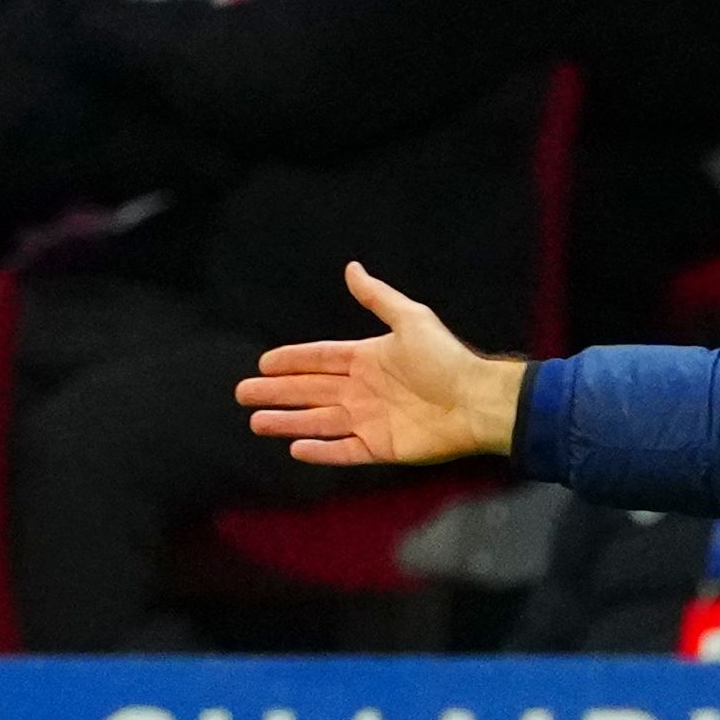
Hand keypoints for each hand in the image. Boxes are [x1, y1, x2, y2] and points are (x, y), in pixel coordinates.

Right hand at [243, 262, 523, 466]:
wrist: (476, 402)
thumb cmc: (447, 360)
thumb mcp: (411, 320)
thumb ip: (378, 298)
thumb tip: (352, 268)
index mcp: (367, 359)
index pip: (319, 358)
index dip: (291, 360)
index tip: (262, 363)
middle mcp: (363, 390)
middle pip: (309, 391)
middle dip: (276, 393)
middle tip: (242, 394)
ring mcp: (370, 420)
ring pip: (318, 421)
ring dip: (288, 422)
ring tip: (256, 422)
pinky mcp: (381, 448)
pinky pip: (343, 451)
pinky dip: (321, 451)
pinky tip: (295, 448)